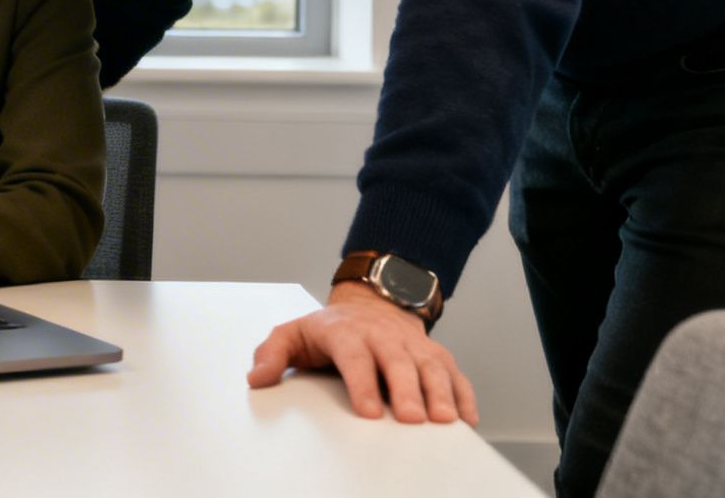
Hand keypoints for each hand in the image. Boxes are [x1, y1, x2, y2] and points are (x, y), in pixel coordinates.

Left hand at [246, 281, 477, 424]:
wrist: (368, 305)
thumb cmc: (329, 330)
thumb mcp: (292, 334)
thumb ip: (272, 354)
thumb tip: (257, 378)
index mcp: (346, 332)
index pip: (355, 356)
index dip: (363, 383)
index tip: (369, 412)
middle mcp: (383, 336)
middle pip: (397, 361)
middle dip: (406, 390)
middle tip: (411, 419)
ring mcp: (412, 344)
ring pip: (430, 365)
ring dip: (440, 392)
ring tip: (444, 420)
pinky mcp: (434, 353)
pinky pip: (453, 372)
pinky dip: (463, 393)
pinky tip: (467, 418)